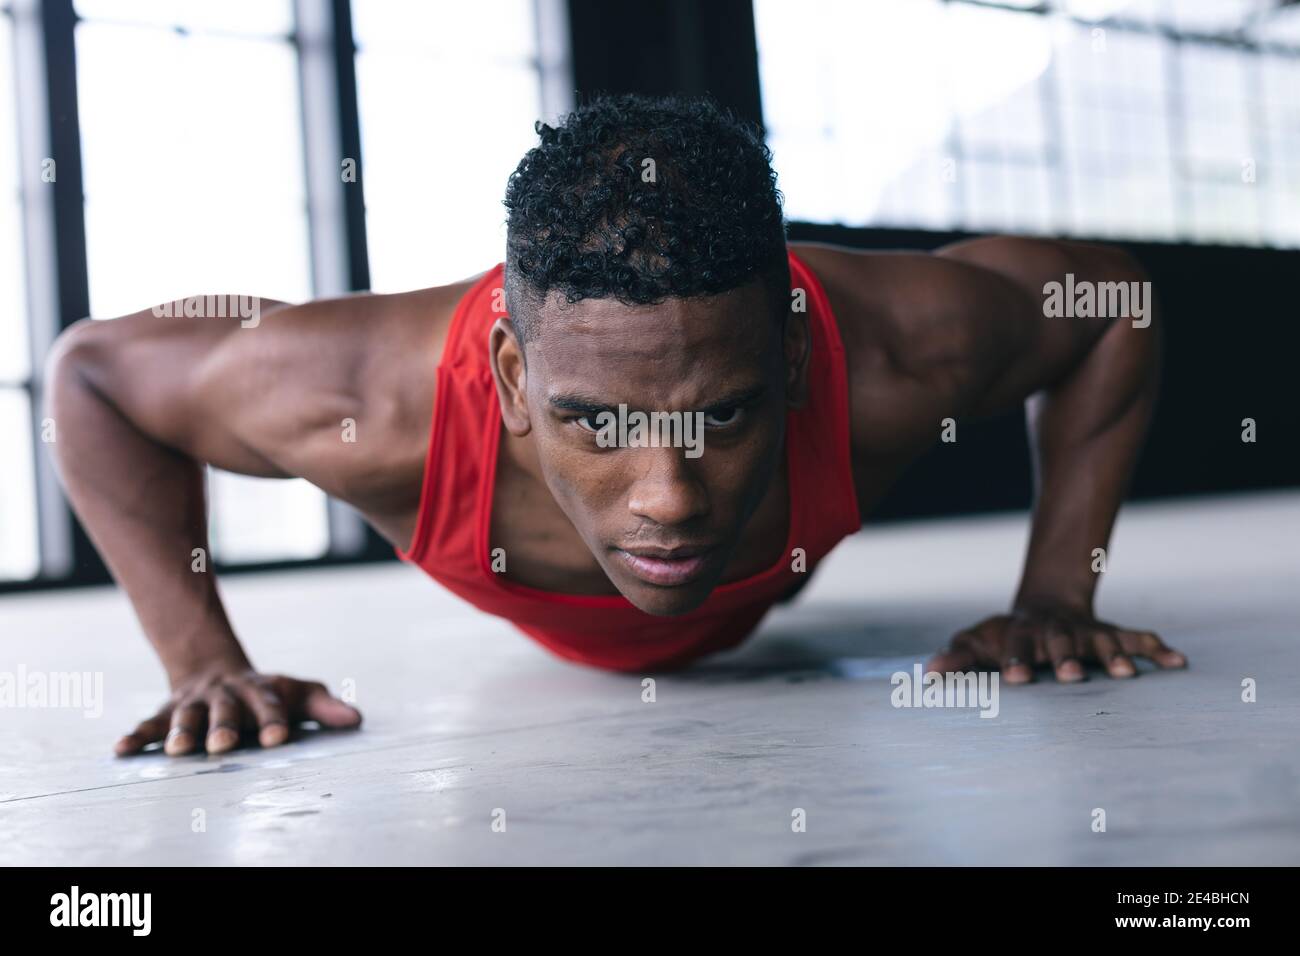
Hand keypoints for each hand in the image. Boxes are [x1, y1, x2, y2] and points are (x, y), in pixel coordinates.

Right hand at [115, 667, 362, 756]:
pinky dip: (136, 736)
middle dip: (223, 727)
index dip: (273, 721)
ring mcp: (194, 703)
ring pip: (185, 716)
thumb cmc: (266, 692)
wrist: (214, 668)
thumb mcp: (297, 694)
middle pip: (225, 709)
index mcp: (259, 691)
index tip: (277, 739)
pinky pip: (149, 724)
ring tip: (177, 751)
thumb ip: (325, 707)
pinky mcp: (167, 712)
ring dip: (180, 732)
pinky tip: (121, 750)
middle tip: (222, 746)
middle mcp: (225, 695)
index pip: (270, 704)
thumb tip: (356, 719)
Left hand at [926, 603, 1187, 683]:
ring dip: (1114, 656)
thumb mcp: (977, 643)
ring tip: (1127, 674)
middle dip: (1065, 659)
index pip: (1016, 646)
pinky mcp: (1112, 635)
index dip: (1015, 661)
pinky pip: (1138, 639)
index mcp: (1022, 635)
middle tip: (1069, 677)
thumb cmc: (1005, 637)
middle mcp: (1057, 632)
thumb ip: (957, 658)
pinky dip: (1157, 648)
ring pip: (1102, 641)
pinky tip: (1178, 661)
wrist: (1045, 606)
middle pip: (1060, 643)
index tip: (1014, 679)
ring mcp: (1087, 633)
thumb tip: (928, 675)